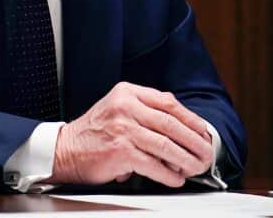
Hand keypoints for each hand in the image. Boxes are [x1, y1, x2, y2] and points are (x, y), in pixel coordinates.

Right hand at [49, 81, 213, 186]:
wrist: (66, 150)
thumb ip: (146, 112)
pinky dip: (169, 174)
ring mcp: (123, 129)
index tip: (204, 132)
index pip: (168, 103)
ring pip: (166, 145)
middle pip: (172, 124)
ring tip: (196, 168)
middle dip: (195, 142)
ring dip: (186, 160)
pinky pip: (154, 164)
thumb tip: (182, 130)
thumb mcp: (118, 109)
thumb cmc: (94, 132)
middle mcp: (125, 107)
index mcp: (127, 93)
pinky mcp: (120, 151)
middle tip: (206, 153)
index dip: (191, 119)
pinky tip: (175, 178)